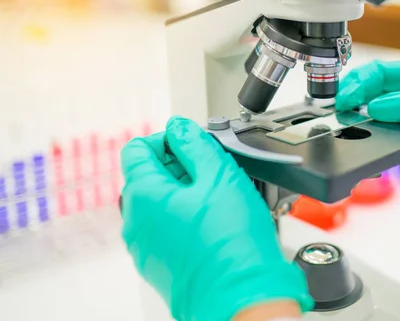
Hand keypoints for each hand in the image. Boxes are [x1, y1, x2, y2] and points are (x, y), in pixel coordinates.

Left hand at [120, 117, 311, 320]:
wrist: (241, 296)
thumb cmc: (231, 241)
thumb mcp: (219, 174)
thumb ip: (195, 143)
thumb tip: (179, 127)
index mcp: (142, 195)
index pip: (137, 149)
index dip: (167, 139)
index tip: (192, 143)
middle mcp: (135, 222)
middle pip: (148, 176)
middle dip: (179, 165)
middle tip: (213, 170)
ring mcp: (144, 247)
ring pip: (159, 204)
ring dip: (185, 192)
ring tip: (219, 198)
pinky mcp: (159, 264)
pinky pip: (166, 229)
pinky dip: (185, 218)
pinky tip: (214, 222)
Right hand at [336, 60, 399, 197]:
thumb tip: (379, 107)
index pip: (387, 71)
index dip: (363, 81)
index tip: (347, 97)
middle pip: (379, 88)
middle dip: (356, 94)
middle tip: (338, 108)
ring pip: (382, 110)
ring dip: (363, 114)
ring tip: (347, 121)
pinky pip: (393, 131)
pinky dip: (378, 133)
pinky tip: (367, 136)